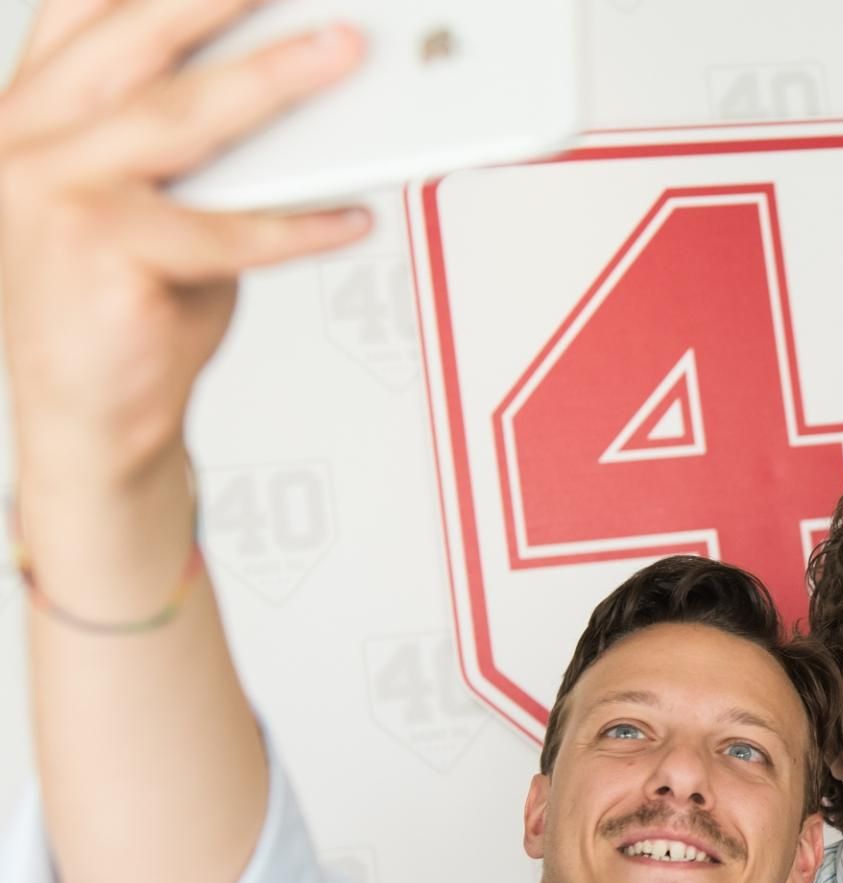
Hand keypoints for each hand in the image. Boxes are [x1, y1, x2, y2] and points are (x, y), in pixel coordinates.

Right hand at [0, 0, 369, 482]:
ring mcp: (49, 191)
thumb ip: (202, 143)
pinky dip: (299, 225)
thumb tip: (304, 84)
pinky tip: (351, 217)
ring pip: (180, 117)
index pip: (87, 9)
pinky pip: (223, 231)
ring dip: (274, 78)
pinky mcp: (96, 252)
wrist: (92, 421)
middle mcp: (26, 137)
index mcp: (36, 109)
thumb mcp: (159, 198)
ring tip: (344, 53)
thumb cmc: (130, 304)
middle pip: (134, 37)